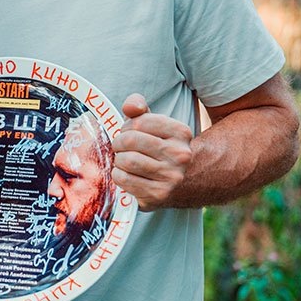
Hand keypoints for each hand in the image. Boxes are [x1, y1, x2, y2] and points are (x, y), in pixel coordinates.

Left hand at [112, 94, 192, 210]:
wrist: (179, 182)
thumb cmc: (158, 146)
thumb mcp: (152, 122)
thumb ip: (138, 106)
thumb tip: (130, 107)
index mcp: (181, 132)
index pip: (140, 121)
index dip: (127, 126)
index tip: (129, 132)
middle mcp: (181, 154)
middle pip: (131, 140)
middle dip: (119, 142)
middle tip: (120, 147)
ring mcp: (172, 177)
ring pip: (126, 160)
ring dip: (118, 160)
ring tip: (123, 160)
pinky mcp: (159, 195)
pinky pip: (124, 179)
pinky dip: (118, 175)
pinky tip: (126, 174)